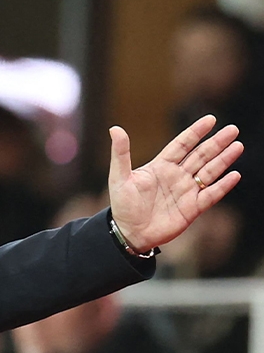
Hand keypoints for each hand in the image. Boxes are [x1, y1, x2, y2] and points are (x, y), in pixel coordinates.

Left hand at [108, 115, 242, 253]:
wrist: (128, 233)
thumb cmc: (122, 205)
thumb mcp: (119, 177)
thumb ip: (120, 153)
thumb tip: (115, 129)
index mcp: (161, 166)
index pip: (182, 145)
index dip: (195, 132)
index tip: (210, 119)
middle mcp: (176, 176)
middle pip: (200, 155)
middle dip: (216, 143)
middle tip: (233, 129)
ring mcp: (186, 192)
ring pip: (209, 172)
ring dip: (223, 160)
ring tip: (237, 146)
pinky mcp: (192, 209)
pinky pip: (211, 195)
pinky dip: (222, 186)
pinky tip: (234, 175)